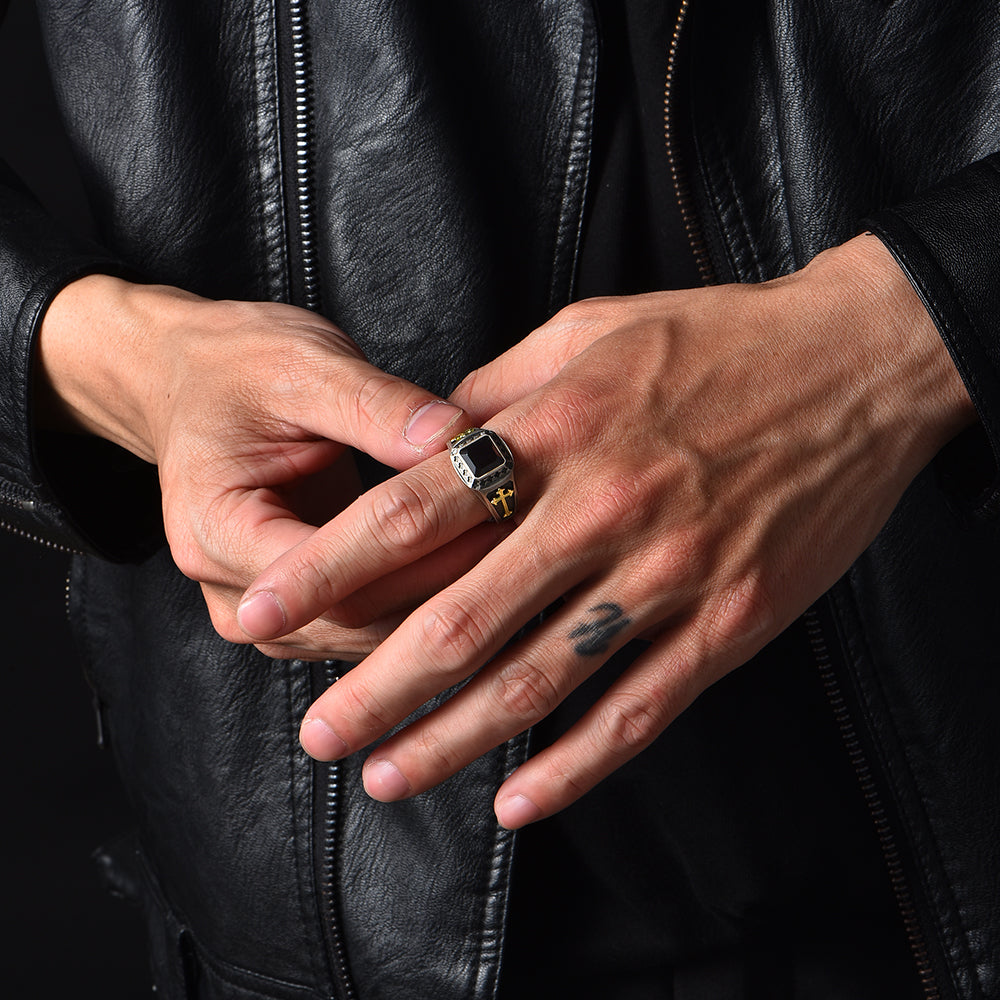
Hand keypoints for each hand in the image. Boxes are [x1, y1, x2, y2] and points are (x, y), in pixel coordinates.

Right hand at [38, 275, 493, 658]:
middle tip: (522, 543)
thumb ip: (379, 408)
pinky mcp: (298, 607)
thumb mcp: (306, 367)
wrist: (193, 381)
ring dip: (437, 603)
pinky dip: (419, 600)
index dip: (417, 557)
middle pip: (352, 621)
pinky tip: (476, 570)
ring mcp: (265, 611)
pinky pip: (365, 624)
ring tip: (512, 557)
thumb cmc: (239, 367)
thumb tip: (461, 440)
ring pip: (366, 636)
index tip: (490, 522)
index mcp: (217, 530)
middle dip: (440, 587)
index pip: (328, 579)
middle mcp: (235, 592)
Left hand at [237, 234, 975, 822]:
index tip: (261, 612)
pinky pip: (642, 708)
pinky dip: (578, 765)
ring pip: (544, 679)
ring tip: (390, 777)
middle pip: (465, 617)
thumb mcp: (591, 331)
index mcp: (559, 428)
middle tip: (314, 735)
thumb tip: (425, 442)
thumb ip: (499, 393)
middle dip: (376, 685)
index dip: (326, 568)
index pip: (414, 510)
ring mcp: (673, 570)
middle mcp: (605, 506)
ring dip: (457, 739)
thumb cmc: (714, 338)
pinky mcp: (732, 619)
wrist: (857, 363)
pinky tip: (520, 801)